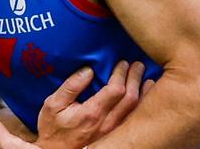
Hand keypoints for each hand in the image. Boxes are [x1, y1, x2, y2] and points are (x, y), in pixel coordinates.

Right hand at [0, 61, 153, 148]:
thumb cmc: (53, 129)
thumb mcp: (52, 104)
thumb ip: (70, 86)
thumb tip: (88, 70)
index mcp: (92, 113)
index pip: (115, 90)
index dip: (121, 74)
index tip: (122, 63)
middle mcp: (107, 123)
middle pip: (130, 98)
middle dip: (135, 78)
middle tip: (137, 65)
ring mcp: (113, 132)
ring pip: (135, 111)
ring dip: (142, 92)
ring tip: (146, 78)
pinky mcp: (115, 137)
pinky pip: (132, 120)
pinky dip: (140, 107)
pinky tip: (143, 98)